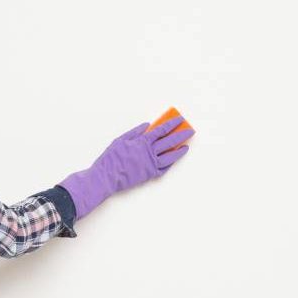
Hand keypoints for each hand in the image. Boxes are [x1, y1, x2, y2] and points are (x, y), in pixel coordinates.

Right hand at [59, 115, 194, 220]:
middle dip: (181, 135)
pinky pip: (163, 169)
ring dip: (180, 151)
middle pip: (170, 142)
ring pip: (170, 157)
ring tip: (186, 146)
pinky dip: (169, 164)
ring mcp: (151, 164)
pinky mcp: (149, 174)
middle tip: (190, 131)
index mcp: (143, 142)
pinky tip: (173, 160)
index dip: (172, 124)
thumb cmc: (111, 158)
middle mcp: (149, 152)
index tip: (180, 120)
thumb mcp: (120, 140)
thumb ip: (135, 132)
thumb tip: (147, 125)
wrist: (107, 177)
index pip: (162, 130)